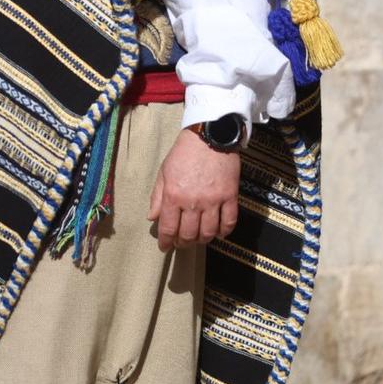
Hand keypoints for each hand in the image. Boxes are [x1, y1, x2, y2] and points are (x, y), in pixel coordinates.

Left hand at [147, 129, 241, 251]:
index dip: (166, 242)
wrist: (209, 136)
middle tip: (182, 243)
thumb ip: (157, 196)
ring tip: (198, 238)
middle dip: (183, 243)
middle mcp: (193, 202)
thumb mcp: (164, 172)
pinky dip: (224, 232)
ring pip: (208, 232)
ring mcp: (213, 200)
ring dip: (202, 240)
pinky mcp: (230, 196)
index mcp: (174, 195)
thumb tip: (152, 217)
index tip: (165, 247)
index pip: (168, 228)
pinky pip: (229, 222)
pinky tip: (219, 233)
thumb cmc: (183, 153)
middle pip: (189, 234)